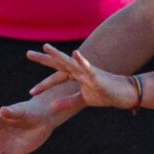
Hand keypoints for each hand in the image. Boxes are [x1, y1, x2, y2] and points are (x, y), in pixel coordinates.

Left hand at [25, 45, 140, 110]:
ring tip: (46, 47)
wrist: (125, 93)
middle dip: (44, 59)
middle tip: (28, 54)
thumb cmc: (106, 93)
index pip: (57, 76)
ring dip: (58, 55)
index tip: (31, 91)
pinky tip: (74, 53)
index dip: (44, 84)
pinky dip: (81, 60)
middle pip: (59, 64)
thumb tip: (51, 106)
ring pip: (70, 62)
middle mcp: (80, 70)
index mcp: (76, 76)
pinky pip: (88, 67)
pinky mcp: (97, 75)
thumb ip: (67, 101)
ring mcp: (88, 71)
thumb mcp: (83, 100)